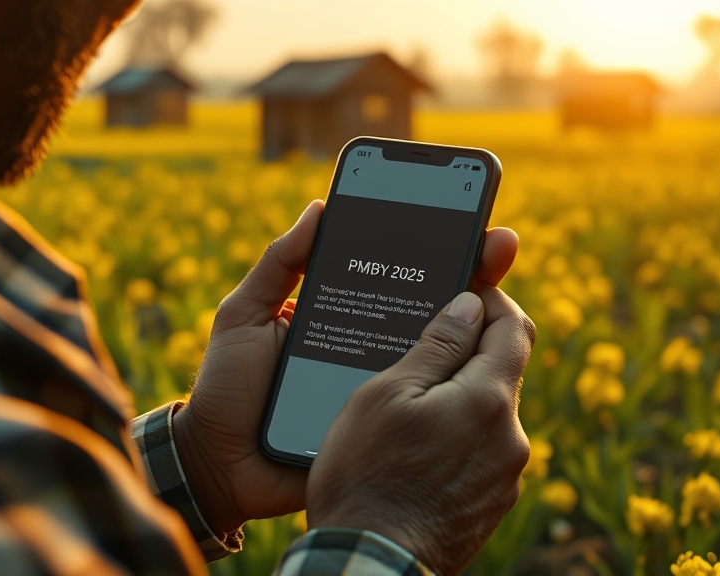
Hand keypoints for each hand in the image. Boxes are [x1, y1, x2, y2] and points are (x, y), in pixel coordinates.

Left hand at [173, 200, 521, 536]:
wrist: (218, 464)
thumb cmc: (226, 387)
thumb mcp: (242, 316)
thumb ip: (276, 264)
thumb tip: (319, 208)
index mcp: (342, 315)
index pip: (393, 275)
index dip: (431, 246)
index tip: (468, 218)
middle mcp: (369, 347)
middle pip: (429, 310)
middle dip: (470, 274)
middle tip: (501, 245)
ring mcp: (380, 389)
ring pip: (435, 360)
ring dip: (472, 330)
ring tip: (501, 293)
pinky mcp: (381, 430)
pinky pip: (420, 409)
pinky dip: (450, 391)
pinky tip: (479, 361)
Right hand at [307, 286, 534, 575]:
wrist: (372, 562)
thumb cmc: (367, 475)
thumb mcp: (388, 395)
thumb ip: (436, 344)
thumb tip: (471, 302)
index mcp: (488, 399)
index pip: (514, 326)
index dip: (490, 300)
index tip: (462, 292)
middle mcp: (511, 437)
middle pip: (503, 370)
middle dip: (469, 350)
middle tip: (420, 345)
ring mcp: (506, 475)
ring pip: (490, 412)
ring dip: (460, 396)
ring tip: (409, 405)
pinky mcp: (493, 503)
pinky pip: (483, 450)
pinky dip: (459, 435)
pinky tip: (418, 447)